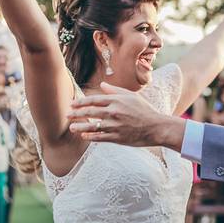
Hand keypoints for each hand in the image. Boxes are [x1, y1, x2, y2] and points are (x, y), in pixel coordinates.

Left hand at [68, 82, 185, 149]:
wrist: (156, 127)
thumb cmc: (144, 110)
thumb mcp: (131, 96)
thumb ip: (115, 90)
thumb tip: (102, 85)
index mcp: (116, 100)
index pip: (94, 100)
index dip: (81, 102)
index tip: (72, 103)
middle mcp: (114, 112)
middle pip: (90, 112)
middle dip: (77, 113)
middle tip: (67, 114)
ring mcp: (115, 125)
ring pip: (93, 126)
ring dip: (80, 126)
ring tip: (71, 127)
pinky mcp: (117, 137)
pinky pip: (100, 137)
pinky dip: (90, 136)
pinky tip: (84, 135)